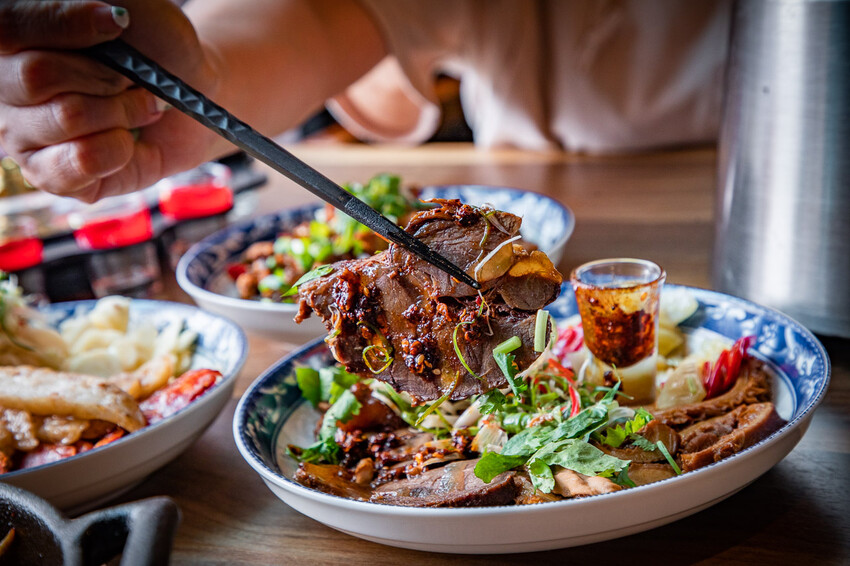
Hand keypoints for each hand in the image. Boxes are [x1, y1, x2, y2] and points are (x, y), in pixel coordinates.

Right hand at [0, 0, 220, 200]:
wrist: (188, 96)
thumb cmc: (153, 46)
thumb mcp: (130, 5)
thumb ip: (93, 2)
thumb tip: (99, 13)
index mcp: (12, 38)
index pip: (7, 26)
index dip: (62, 23)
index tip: (118, 24)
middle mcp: (4, 85)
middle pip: (37, 75)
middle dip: (106, 76)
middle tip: (132, 79)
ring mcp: (20, 134)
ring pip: (68, 117)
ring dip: (123, 110)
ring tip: (139, 107)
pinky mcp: (49, 176)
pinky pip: (83, 161)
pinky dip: (122, 149)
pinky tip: (126, 142)